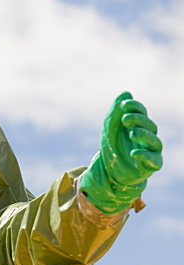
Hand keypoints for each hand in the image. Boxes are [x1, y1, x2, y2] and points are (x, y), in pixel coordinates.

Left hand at [80, 92, 162, 213]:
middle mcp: (147, 137)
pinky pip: (153, 160)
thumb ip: (115, 113)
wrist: (109, 172)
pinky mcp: (150, 166)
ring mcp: (150, 151)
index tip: (124, 104)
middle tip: (125, 118)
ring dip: (144, 135)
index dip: (135, 107)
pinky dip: (144, 155)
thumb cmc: (113, 147)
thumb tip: (125, 93)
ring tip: (132, 133)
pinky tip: (133, 152)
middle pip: (149, 126)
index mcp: (138, 126)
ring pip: (154, 141)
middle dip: (139, 121)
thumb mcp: (110, 129)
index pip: (141, 113)